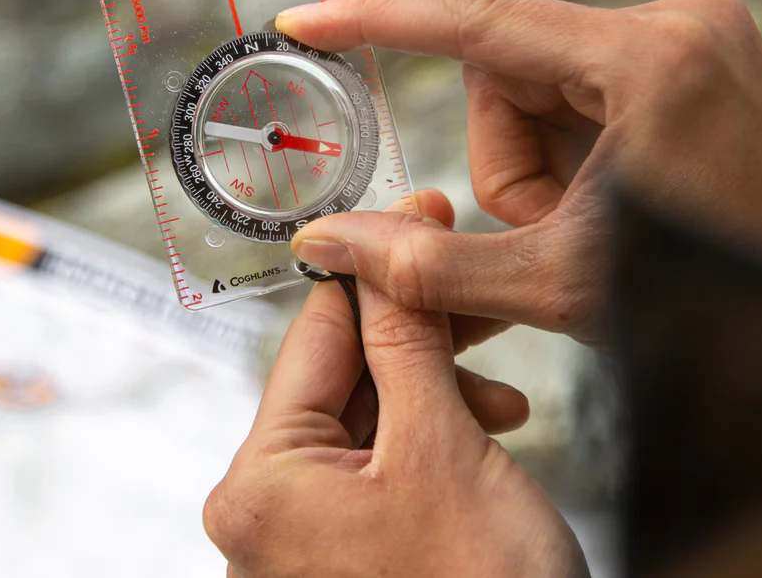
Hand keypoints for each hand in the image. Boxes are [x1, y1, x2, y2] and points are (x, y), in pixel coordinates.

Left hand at [203, 279, 586, 576]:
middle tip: (474, 291)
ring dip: (434, 392)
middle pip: (338, 380)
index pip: (313, 338)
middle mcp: (261, 516)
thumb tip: (382, 257)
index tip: (421, 219)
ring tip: (503, 397)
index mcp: (259, 484)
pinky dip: (430, 442)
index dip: (376, 273)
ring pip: (364, 423)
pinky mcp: (341, 562)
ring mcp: (299, 545)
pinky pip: (375, 471)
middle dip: (417, 339)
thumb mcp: (444, 446)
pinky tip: (487, 431)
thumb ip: (406, 341)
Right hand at [280, 0, 761, 345]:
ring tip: (587, 221)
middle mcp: (674, 21)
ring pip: (540, 79)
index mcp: (644, 63)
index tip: (305, 17)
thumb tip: (324, 244)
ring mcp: (693, 28)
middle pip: (507, 69)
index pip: (477, 21)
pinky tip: (610, 192)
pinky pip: (583, 80)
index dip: (378, 18)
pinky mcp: (698, 46)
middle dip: (506, 158)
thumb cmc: (710, 298)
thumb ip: (431, 267)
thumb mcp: (558, 284)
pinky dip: (570, 144)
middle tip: (544, 228)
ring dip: (536, 157)